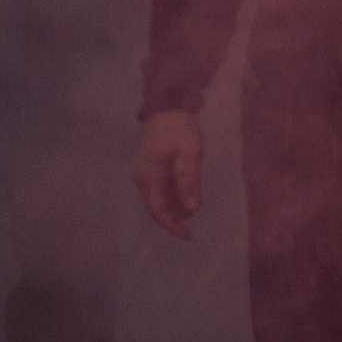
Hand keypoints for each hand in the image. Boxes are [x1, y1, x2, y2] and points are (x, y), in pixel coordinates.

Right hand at [135, 110, 206, 237]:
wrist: (167, 107)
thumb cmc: (177, 130)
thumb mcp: (189, 155)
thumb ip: (189, 181)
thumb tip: (192, 208)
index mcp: (148, 179)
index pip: (157, 211)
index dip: (172, 225)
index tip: (188, 235)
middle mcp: (144, 179)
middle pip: (159, 206)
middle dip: (178, 213)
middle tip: (198, 207)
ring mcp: (147, 173)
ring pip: (162, 197)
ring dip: (178, 202)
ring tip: (196, 197)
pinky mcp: (153, 167)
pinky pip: (163, 187)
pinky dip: (176, 192)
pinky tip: (190, 188)